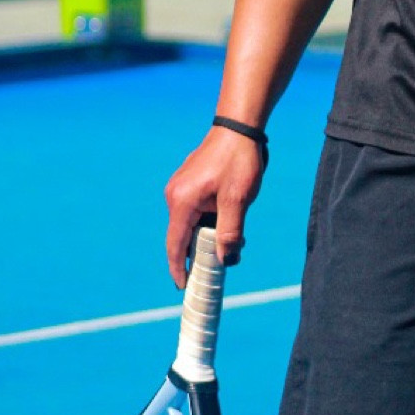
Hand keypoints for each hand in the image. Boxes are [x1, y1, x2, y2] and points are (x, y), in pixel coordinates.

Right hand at [164, 127, 265, 288]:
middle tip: (216, 271)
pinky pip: (194, 211)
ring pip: (191, 224)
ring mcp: (180, 188)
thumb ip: (230, 232)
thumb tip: (226, 260)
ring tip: (231, 244)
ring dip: (207, 236)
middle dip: (199, 254)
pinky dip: (207, 223)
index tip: (183, 287)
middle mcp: (175, 196)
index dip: (178, 269)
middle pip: (182, 236)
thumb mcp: (238, 200)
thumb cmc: (239, 160)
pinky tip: (227, 223)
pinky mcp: (189, 183)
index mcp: (182, 202)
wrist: (239, 127)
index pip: (175, 245)